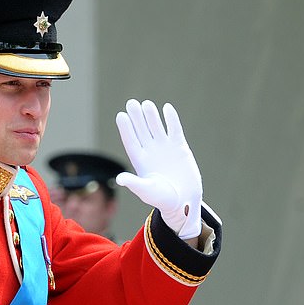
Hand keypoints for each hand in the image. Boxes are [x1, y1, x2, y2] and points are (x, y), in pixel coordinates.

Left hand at [115, 99, 201, 238]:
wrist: (184, 201)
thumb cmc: (162, 199)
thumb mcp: (146, 191)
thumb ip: (134, 183)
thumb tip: (120, 179)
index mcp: (140, 161)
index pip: (131, 141)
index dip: (126, 129)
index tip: (121, 116)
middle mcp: (150, 152)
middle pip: (141, 130)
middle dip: (137, 117)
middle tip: (131, 103)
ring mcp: (164, 148)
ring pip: (156, 127)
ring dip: (152, 116)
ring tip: (146, 104)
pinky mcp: (180, 148)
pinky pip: (174, 130)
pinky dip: (171, 119)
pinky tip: (167, 108)